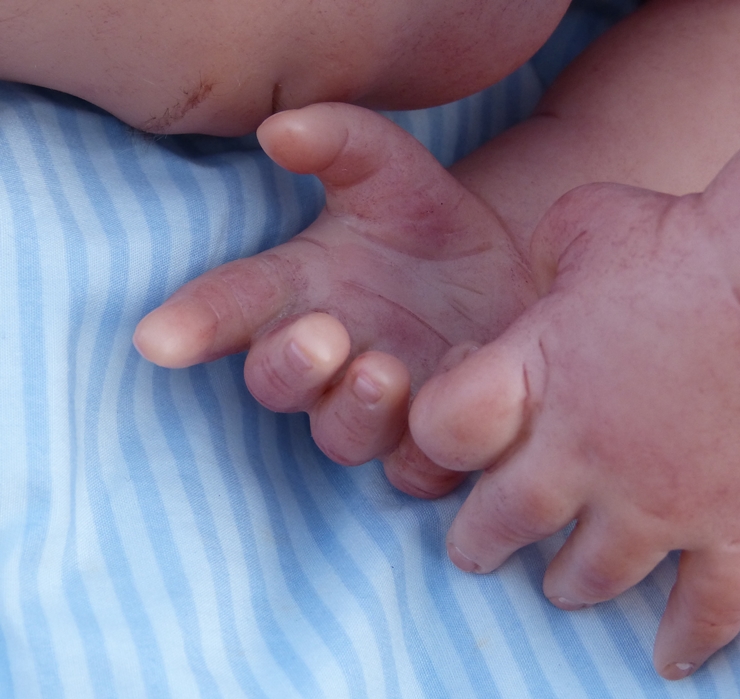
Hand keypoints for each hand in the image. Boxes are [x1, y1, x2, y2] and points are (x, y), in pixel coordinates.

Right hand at [134, 103, 535, 496]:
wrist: (520, 277)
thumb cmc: (439, 228)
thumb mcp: (397, 173)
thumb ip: (340, 143)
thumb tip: (277, 129)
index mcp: (302, 291)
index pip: (232, 305)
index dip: (193, 324)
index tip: (157, 340)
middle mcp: (329, 359)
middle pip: (276, 381)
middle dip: (288, 365)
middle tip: (321, 336)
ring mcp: (379, 409)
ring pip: (341, 437)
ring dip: (354, 410)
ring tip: (386, 370)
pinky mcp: (432, 444)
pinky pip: (418, 467)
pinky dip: (433, 444)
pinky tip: (465, 384)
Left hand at [410, 182, 739, 676]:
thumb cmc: (682, 238)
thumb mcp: (584, 223)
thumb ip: (538, 261)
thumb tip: (536, 282)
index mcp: (533, 379)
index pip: (438, 435)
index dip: (436, 436)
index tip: (455, 438)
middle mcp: (580, 455)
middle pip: (500, 525)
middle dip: (481, 541)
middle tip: (478, 547)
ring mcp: (656, 500)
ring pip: (589, 578)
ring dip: (568, 585)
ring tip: (562, 585)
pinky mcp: (731, 521)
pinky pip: (710, 604)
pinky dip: (692, 637)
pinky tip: (671, 658)